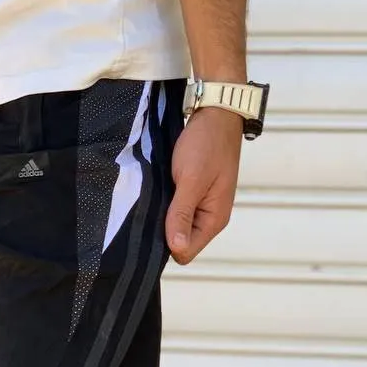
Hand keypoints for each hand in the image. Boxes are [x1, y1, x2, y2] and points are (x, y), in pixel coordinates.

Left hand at [166, 108, 242, 263]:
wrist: (215, 114)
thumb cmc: (206, 144)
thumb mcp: (191, 180)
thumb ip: (182, 214)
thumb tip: (176, 249)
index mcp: (214, 220)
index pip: (185, 253)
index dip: (167, 244)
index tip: (152, 226)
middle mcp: (209, 218)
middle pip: (179, 243)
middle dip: (163, 231)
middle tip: (151, 208)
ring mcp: (201, 207)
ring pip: (175, 227)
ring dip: (162, 217)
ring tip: (154, 198)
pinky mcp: (192, 195)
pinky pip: (175, 211)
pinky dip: (165, 205)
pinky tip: (158, 193)